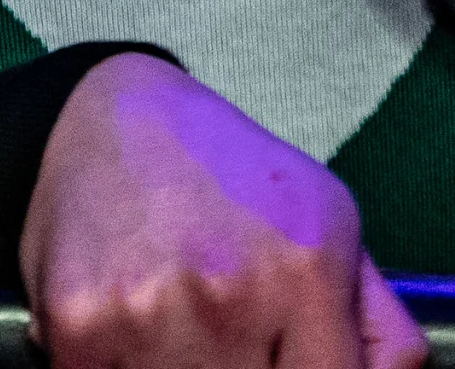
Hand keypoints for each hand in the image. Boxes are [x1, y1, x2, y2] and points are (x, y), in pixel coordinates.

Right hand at [24, 53, 424, 368]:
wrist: (109, 111)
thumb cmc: (228, 175)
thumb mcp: (332, 222)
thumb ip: (375, 326)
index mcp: (306, 273)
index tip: (283, 363)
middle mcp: (232, 293)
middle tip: (227, 341)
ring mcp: (150, 311)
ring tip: (174, 331)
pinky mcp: (78, 320)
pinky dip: (111, 368)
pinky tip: (124, 329)